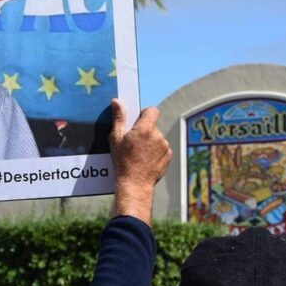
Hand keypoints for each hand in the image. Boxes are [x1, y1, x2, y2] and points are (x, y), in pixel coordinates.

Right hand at [108, 99, 170, 225]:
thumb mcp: (116, 138)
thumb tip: (117, 101)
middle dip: (145, 131)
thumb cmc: (123, 161)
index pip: (152, 111)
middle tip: (134, 143)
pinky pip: (162, 148)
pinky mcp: (168, 156)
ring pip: (158, 137)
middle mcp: (158, 135)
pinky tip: (146, 160)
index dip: (144, 114)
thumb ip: (119, 118)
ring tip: (139, 154)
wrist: (135, 184)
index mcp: (145, 129)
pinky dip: (156, 152)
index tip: (137, 122)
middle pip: (153, 126)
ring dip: (151, 142)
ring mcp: (165, 146)